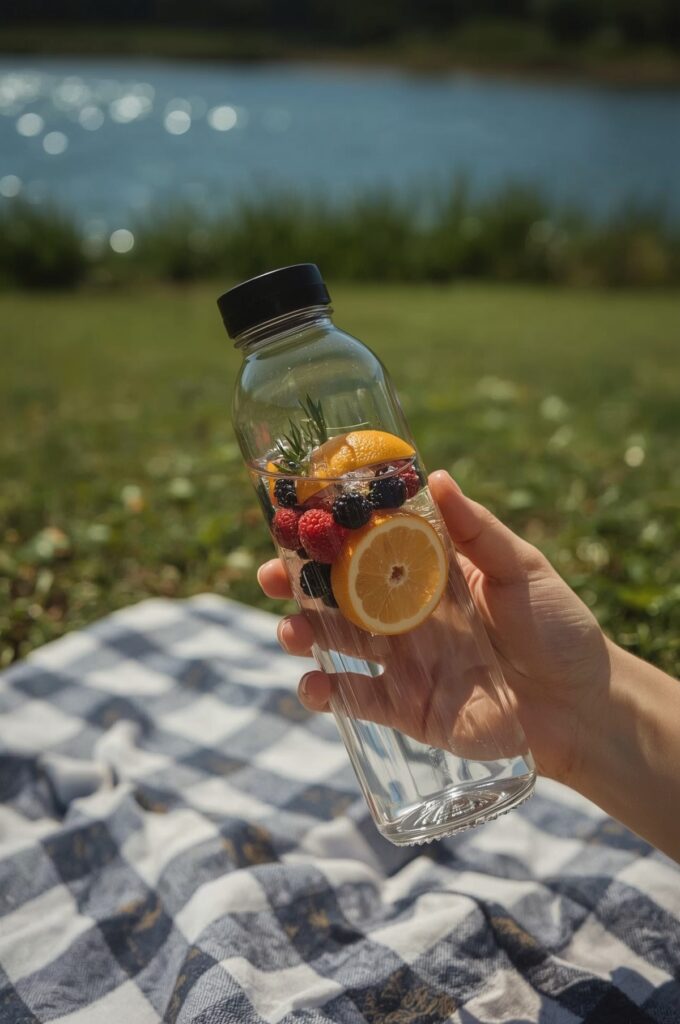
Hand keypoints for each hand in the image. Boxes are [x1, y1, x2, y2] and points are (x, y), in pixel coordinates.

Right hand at [259, 471, 609, 784]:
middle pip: (339, 593)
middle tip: (269, 573)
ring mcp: (402, 661)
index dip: (331, 533)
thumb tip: (436, 475)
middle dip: (298, 584)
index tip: (295, 516)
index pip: (370, 546)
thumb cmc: (557, 626)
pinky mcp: (405, 708)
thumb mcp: (519, 568)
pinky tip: (311, 685)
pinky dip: (325, 693)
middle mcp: (406, 613)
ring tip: (288, 629)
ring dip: (303, 634)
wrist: (580, 706)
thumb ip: (476, 530)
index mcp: (429, 573)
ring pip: (336, 643)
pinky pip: (355, 698)